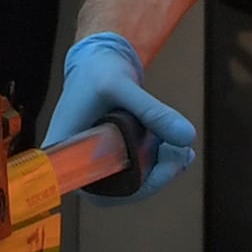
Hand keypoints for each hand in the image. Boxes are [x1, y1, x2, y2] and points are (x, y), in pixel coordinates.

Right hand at [41, 32, 198, 198]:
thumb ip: (153, 110)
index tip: (164, 168)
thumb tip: (187, 137)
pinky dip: (160, 162)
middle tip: (181, 154)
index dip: (134, 188)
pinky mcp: (112, 156)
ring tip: (183, 148)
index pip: (99, 193)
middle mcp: (78, 164)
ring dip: (162, 169)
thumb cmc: (98, 70)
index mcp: (65, 153)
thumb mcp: (122, 85)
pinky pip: (137, 170)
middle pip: (119, 191)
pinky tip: (179, 148)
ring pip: (133, 182)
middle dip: (156, 177)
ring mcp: (96, 162)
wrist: (97, 59)